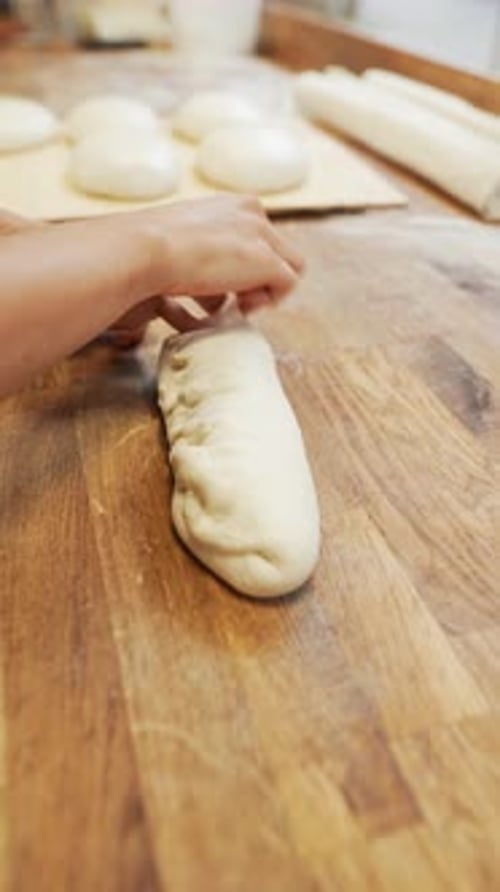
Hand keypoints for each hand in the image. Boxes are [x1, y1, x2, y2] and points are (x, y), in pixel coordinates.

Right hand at [128, 194, 302, 316]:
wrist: (143, 249)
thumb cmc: (147, 249)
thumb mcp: (178, 243)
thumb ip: (203, 257)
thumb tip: (213, 289)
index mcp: (232, 204)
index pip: (259, 235)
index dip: (247, 264)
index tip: (224, 284)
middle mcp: (252, 212)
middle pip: (279, 250)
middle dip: (260, 277)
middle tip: (234, 299)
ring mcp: (262, 235)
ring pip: (290, 266)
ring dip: (267, 290)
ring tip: (237, 305)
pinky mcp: (267, 260)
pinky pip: (288, 285)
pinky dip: (268, 301)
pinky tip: (240, 307)